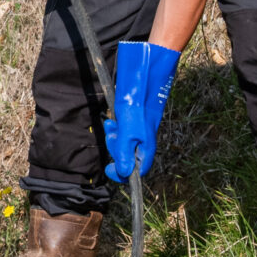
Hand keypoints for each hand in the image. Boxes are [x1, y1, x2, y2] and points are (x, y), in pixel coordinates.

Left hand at [104, 39, 182, 181]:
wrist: (148, 82)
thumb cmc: (138, 106)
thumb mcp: (128, 131)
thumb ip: (124, 152)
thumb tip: (122, 173)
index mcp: (146, 149)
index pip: (135, 172)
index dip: (120, 173)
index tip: (108, 167)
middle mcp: (144, 143)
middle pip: (126, 157)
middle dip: (115, 148)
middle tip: (111, 134)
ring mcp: (140, 133)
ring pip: (123, 143)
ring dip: (114, 136)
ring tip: (110, 123)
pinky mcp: (136, 122)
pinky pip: (123, 131)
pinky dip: (116, 127)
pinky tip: (113, 118)